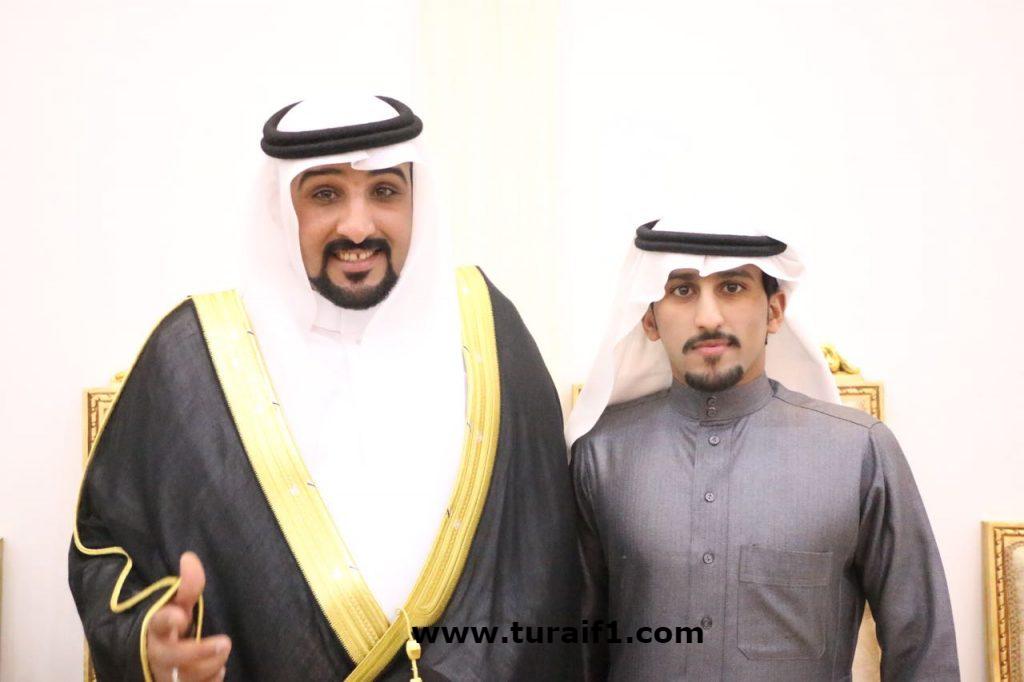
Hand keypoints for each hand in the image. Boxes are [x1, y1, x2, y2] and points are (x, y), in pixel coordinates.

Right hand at [147, 552, 231, 681]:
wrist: (154, 653)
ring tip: (223, 652)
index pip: (158, 623)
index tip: (180, 616)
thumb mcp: (178, 603)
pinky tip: (219, 671)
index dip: (168, 620)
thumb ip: (188, 585)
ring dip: (209, 667)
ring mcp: (165, 673)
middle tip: (225, 643)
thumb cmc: (172, 624)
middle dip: (199, 653)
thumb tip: (189, 558)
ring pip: (185, 677)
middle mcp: (158, 653)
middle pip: (173, 657)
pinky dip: (210, 681)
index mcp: (157, 627)